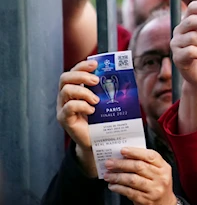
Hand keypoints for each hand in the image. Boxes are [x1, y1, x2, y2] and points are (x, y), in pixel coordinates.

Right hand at [56, 60, 99, 175]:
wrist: (99, 141)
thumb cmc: (103, 119)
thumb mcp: (106, 101)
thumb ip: (109, 88)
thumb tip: (126, 72)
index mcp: (75, 89)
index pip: (73, 71)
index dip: (82, 65)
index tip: (95, 64)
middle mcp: (66, 97)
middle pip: (65, 78)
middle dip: (81, 75)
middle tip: (96, 81)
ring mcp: (63, 107)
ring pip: (66, 90)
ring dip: (84, 92)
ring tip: (96, 100)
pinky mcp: (64, 119)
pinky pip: (69, 107)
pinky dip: (82, 106)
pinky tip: (92, 110)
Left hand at [104, 148, 176, 204]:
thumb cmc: (157, 187)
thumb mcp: (158, 174)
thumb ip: (147, 164)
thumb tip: (125, 157)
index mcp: (164, 168)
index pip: (150, 156)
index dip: (136, 152)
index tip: (123, 150)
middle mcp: (161, 178)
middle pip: (139, 166)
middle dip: (121, 164)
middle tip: (109, 163)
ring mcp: (154, 190)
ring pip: (132, 179)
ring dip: (117, 176)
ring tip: (108, 175)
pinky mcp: (146, 200)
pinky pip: (129, 192)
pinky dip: (118, 188)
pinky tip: (112, 186)